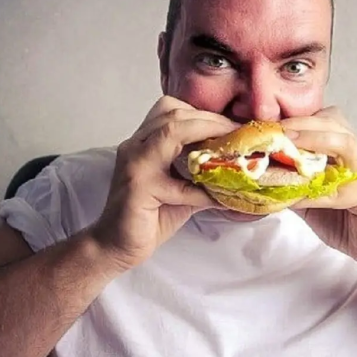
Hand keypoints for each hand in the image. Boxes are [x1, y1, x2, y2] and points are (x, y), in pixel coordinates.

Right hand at [92, 96, 237, 268]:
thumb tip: (241, 171)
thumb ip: (204, 175)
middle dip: (212, 120)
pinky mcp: (138, 186)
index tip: (233, 126)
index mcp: (144, 141)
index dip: (205, 114)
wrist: (115, 246)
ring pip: (172, 130)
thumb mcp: (183, 190)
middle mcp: (136, 145)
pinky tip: (216, 196)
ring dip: (207, 133)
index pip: (173, 110)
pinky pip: (177, 179)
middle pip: (175, 114)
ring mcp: (135, 162)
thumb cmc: (149, 217)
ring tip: (231, 147)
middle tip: (238, 133)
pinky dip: (201, 186)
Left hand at [281, 107, 356, 266]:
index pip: (325, 120)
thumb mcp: (308, 197)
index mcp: (345, 149)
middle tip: (275, 131)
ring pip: (343, 142)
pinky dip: (314, 190)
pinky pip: (340, 185)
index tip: (269, 125)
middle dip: (301, 123)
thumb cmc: (342, 220)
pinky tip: (295, 197)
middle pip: (333, 122)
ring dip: (313, 140)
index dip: (297, 119)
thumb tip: (259, 176)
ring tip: (287, 145)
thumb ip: (290, 183)